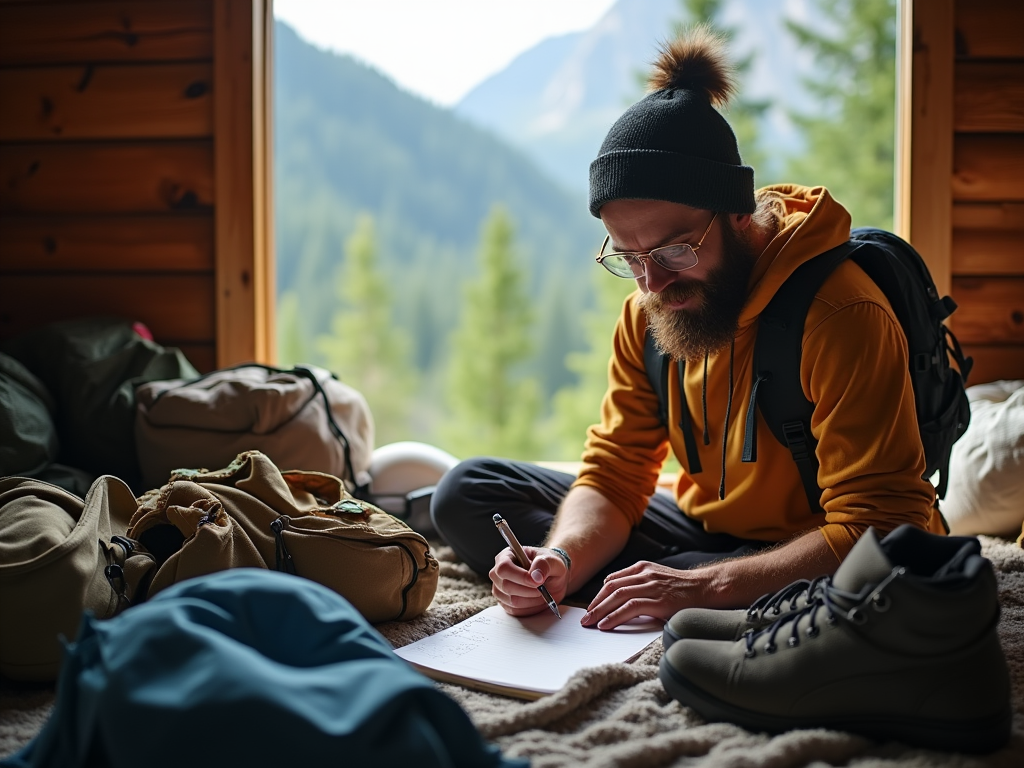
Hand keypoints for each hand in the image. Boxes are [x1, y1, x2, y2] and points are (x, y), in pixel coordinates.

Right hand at [490, 546, 568, 616]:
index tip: (538, 581)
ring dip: (532, 600)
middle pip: (506, 586)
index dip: (520, 576)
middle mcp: (498, 573)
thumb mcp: (552, 561)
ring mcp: (499, 589)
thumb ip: (544, 565)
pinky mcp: (505, 603)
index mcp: (506, 556)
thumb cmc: (549, 565)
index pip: (504, 568)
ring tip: (542, 593)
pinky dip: (531, 608)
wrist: (551, 578)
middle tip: (543, 587)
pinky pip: (516, 611)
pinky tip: (538, 600)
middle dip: (529, 590)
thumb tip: (535, 577)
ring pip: (512, 601)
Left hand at [581, 560, 709, 629]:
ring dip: (600, 611)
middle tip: (584, 618)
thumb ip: (639, 583)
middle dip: (595, 604)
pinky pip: (630, 607)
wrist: (706, 588)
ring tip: (590, 623)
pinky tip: (606, 624)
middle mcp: (644, 574)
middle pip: (611, 588)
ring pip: (617, 596)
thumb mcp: (657, 578)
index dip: (599, 595)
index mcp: (642, 568)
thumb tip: (617, 598)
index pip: (612, 580)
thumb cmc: (682, 588)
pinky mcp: (658, 601)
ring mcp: (651, 586)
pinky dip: (615, 616)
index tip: (591, 608)